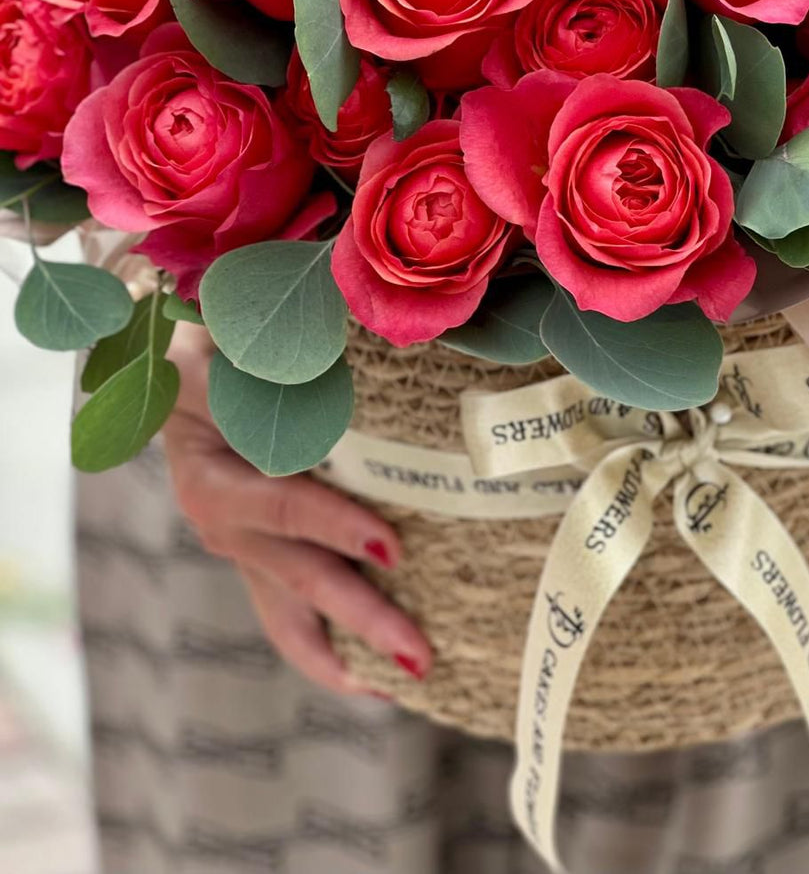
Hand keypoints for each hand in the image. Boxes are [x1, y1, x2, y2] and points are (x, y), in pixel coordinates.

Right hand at [161, 326, 430, 695]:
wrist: (185, 360)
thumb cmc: (229, 343)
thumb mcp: (241, 342)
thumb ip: (282, 353)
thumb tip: (358, 336)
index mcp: (211, 462)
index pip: (280, 502)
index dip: (333, 525)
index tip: (392, 546)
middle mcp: (220, 514)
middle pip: (296, 572)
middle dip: (361, 613)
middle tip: (419, 650)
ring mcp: (237, 543)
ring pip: (291, 611)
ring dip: (350, 645)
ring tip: (410, 677)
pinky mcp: (256, 558)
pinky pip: (287, 617)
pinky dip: (328, 649)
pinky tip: (375, 677)